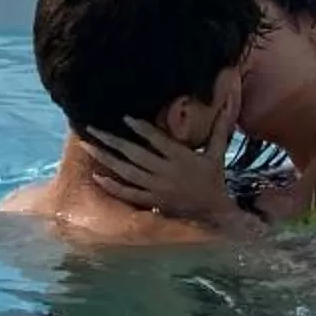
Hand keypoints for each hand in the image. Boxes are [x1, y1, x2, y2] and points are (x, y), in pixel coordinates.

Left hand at [87, 73, 243, 225]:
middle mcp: (166, 172)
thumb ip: (218, 128)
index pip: (157, 140)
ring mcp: (157, 188)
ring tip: (87, 146)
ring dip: (105, 159)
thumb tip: (227, 104)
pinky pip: (128, 193)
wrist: (215, 212)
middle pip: (134, 154)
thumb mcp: (217, 153)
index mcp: (181, 157)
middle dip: (111, 140)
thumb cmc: (214, 178)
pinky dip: (112, 185)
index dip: (141, 128)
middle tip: (91, 128)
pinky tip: (96, 175)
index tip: (124, 117)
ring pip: (126, 172)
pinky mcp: (152, 201)